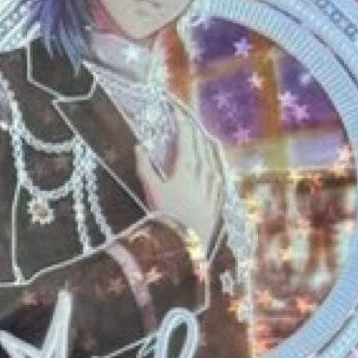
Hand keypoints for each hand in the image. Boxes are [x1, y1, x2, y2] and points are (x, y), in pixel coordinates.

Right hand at [135, 110, 221, 253]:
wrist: (188, 245)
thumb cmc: (166, 217)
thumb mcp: (151, 191)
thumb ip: (144, 168)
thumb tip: (138, 147)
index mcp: (186, 168)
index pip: (186, 139)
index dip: (182, 124)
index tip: (178, 113)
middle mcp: (202, 174)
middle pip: (201, 146)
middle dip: (194, 131)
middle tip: (189, 121)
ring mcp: (212, 186)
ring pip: (212, 159)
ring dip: (206, 146)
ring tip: (202, 138)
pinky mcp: (217, 199)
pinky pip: (219, 176)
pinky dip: (215, 165)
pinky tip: (214, 166)